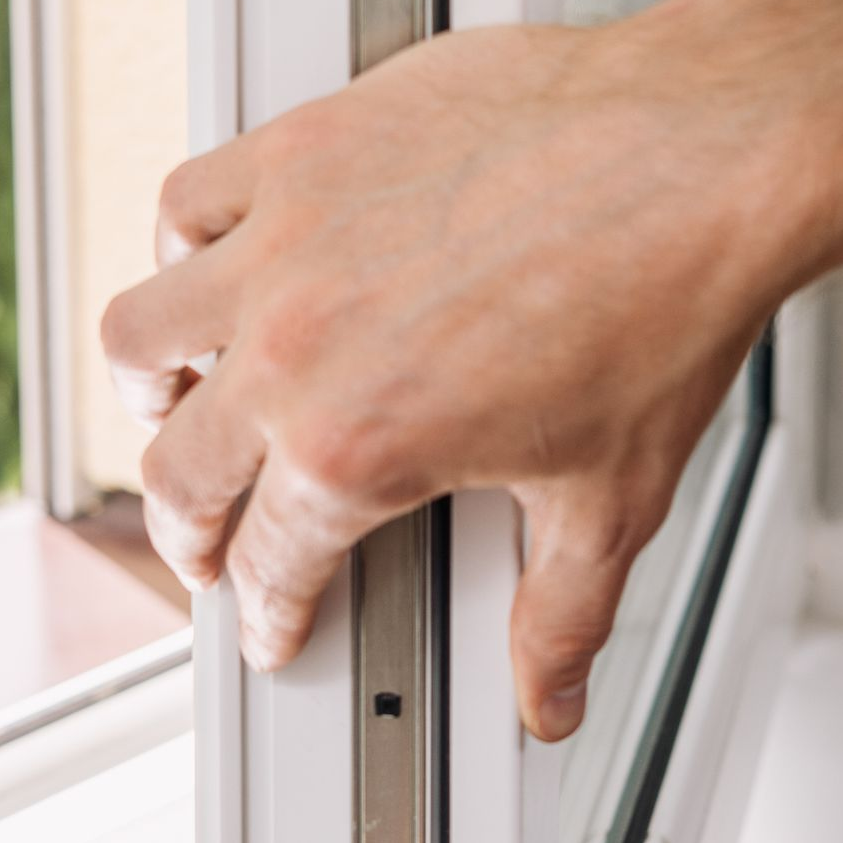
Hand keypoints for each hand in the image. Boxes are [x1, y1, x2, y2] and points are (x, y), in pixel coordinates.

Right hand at [102, 0, 816, 738]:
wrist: (701, 158)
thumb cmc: (664, 305)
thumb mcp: (610, 500)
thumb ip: (560, 616)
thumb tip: (549, 696)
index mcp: (358, 448)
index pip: (269, 562)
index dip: (267, 611)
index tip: (270, 615)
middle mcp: (299, 347)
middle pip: (176, 468)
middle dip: (187, 530)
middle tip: (209, 541)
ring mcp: (288, 239)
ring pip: (142, 333)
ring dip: (151, 387)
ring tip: (175, 403)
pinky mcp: (305, 145)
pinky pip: (186, 201)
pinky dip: (182, 248)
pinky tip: (213, 263)